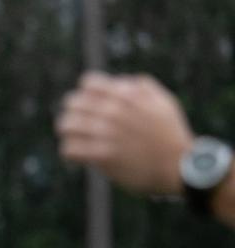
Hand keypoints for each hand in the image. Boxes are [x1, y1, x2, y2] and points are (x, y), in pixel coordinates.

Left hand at [55, 72, 192, 194]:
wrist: (181, 167)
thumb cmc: (172, 134)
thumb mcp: (163, 101)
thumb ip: (142, 86)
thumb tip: (121, 81)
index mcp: (124, 96)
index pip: (88, 83)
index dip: (86, 93)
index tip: (89, 104)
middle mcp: (112, 111)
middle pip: (72, 103)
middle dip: (74, 112)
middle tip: (78, 123)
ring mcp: (106, 133)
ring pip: (66, 125)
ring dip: (68, 132)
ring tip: (73, 138)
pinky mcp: (102, 155)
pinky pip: (70, 149)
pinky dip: (69, 152)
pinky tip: (76, 156)